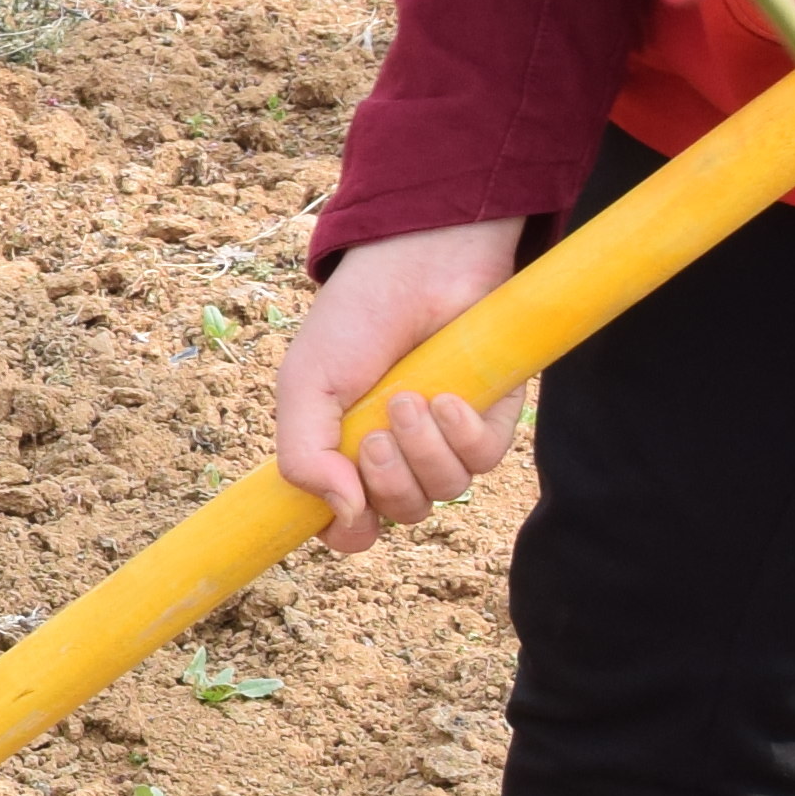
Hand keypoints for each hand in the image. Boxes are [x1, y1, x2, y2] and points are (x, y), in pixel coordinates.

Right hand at [272, 218, 524, 553]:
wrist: (418, 263)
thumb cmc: (356, 318)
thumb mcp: (306, 384)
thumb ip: (303, 455)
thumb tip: (344, 516)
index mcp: (346, 450)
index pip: (349, 524)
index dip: (348, 531)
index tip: (346, 508)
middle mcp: (399, 452)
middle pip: (401, 514)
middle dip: (390, 483)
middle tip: (379, 434)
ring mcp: (446, 438)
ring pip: (446, 492)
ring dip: (426, 452)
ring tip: (412, 399)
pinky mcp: (491, 418)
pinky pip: (485, 461)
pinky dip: (463, 435)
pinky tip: (449, 398)